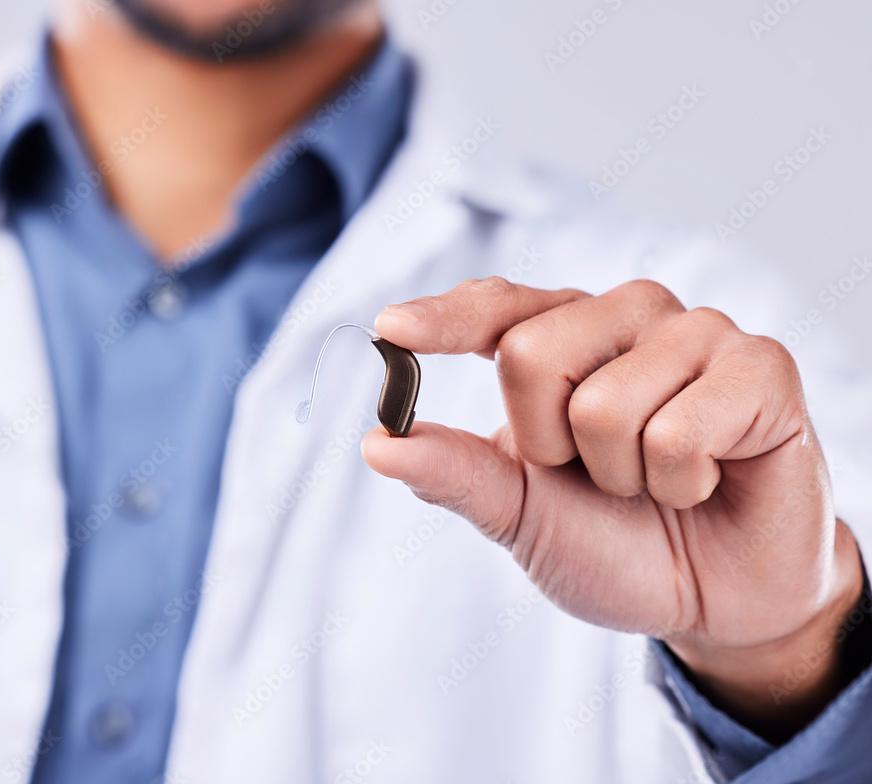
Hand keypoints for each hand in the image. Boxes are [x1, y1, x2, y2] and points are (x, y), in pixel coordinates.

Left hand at [362, 277, 863, 740]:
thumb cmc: (614, 543)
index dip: (443, 320)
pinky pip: (680, 432)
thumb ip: (458, 473)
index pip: (494, 308)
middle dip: (551, 448)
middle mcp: (625, 316)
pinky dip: (681, 484)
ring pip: (605, 404)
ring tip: (659, 481)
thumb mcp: (520, 514)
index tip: (391, 331)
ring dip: (622, 475)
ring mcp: (696, 333)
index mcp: (562, 337)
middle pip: (529, 354)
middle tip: (601, 475)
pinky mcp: (762, 366)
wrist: (715, 599)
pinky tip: (708, 482)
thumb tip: (377, 445)